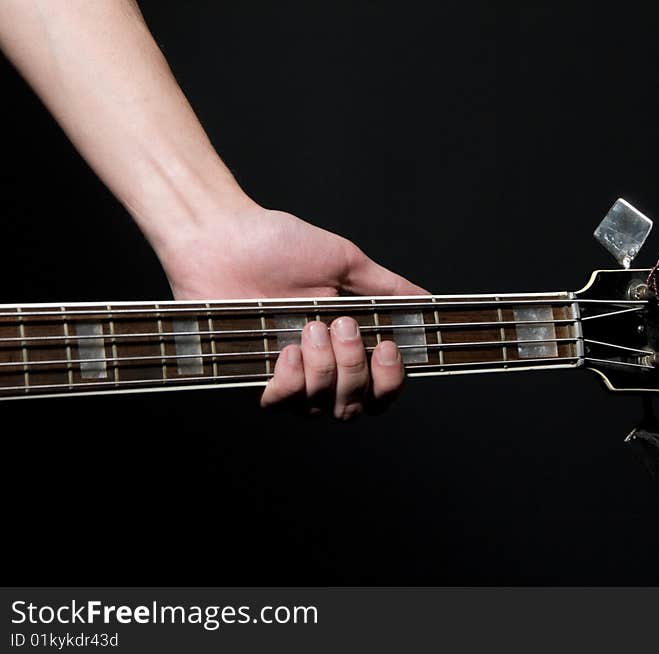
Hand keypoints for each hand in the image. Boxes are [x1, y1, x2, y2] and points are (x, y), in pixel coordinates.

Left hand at [159, 203, 427, 418]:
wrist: (224, 236)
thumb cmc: (280, 244)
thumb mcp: (345, 262)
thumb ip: (388, 288)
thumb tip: (427, 302)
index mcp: (347, 344)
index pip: (381, 389)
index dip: (390, 381)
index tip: (387, 348)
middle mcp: (322, 367)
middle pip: (356, 406)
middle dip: (355, 369)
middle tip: (341, 325)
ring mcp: (288, 376)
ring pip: (322, 405)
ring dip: (324, 367)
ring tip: (310, 325)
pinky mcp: (253, 377)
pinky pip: (281, 402)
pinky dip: (291, 380)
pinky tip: (288, 348)